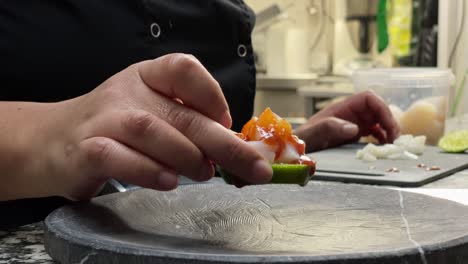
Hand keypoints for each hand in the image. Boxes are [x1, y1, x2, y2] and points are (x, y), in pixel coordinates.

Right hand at [16, 54, 271, 200]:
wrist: (49, 140)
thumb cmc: (113, 128)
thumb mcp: (150, 111)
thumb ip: (186, 122)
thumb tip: (235, 146)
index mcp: (145, 76)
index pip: (183, 69)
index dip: (212, 95)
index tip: (226, 123)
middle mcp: (125, 92)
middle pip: (181, 112)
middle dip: (223, 143)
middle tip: (252, 167)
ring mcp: (103, 119)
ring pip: (152, 131)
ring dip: (187, 155)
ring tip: (204, 173)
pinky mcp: (86, 150)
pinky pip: (121, 159)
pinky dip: (150, 171)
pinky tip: (169, 181)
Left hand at [294, 91, 399, 151]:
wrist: (294, 150)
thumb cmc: (303, 139)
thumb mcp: (313, 133)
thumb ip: (329, 128)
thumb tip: (353, 128)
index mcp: (342, 108)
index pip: (368, 98)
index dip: (382, 107)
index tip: (388, 125)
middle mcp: (350, 114)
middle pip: (377, 109)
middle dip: (389, 120)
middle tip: (395, 139)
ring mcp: (352, 124)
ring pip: (378, 121)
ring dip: (388, 130)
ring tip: (392, 144)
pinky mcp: (353, 136)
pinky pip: (373, 133)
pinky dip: (381, 138)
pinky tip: (383, 147)